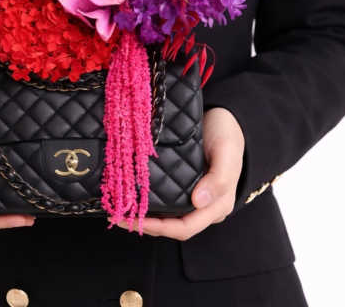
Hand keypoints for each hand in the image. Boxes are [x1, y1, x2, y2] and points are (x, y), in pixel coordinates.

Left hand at [112, 107, 243, 239]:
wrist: (224, 116)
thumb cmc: (227, 135)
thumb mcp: (226, 153)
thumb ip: (218, 179)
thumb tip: (198, 202)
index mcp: (217, 204)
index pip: (186, 227)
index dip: (161, 227)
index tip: (137, 220)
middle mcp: (203, 206)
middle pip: (172, 226)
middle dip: (145, 225)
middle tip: (117, 217)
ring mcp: (192, 195)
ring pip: (166, 215)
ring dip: (143, 216)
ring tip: (118, 210)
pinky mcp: (182, 183)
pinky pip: (163, 198)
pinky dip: (146, 200)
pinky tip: (129, 194)